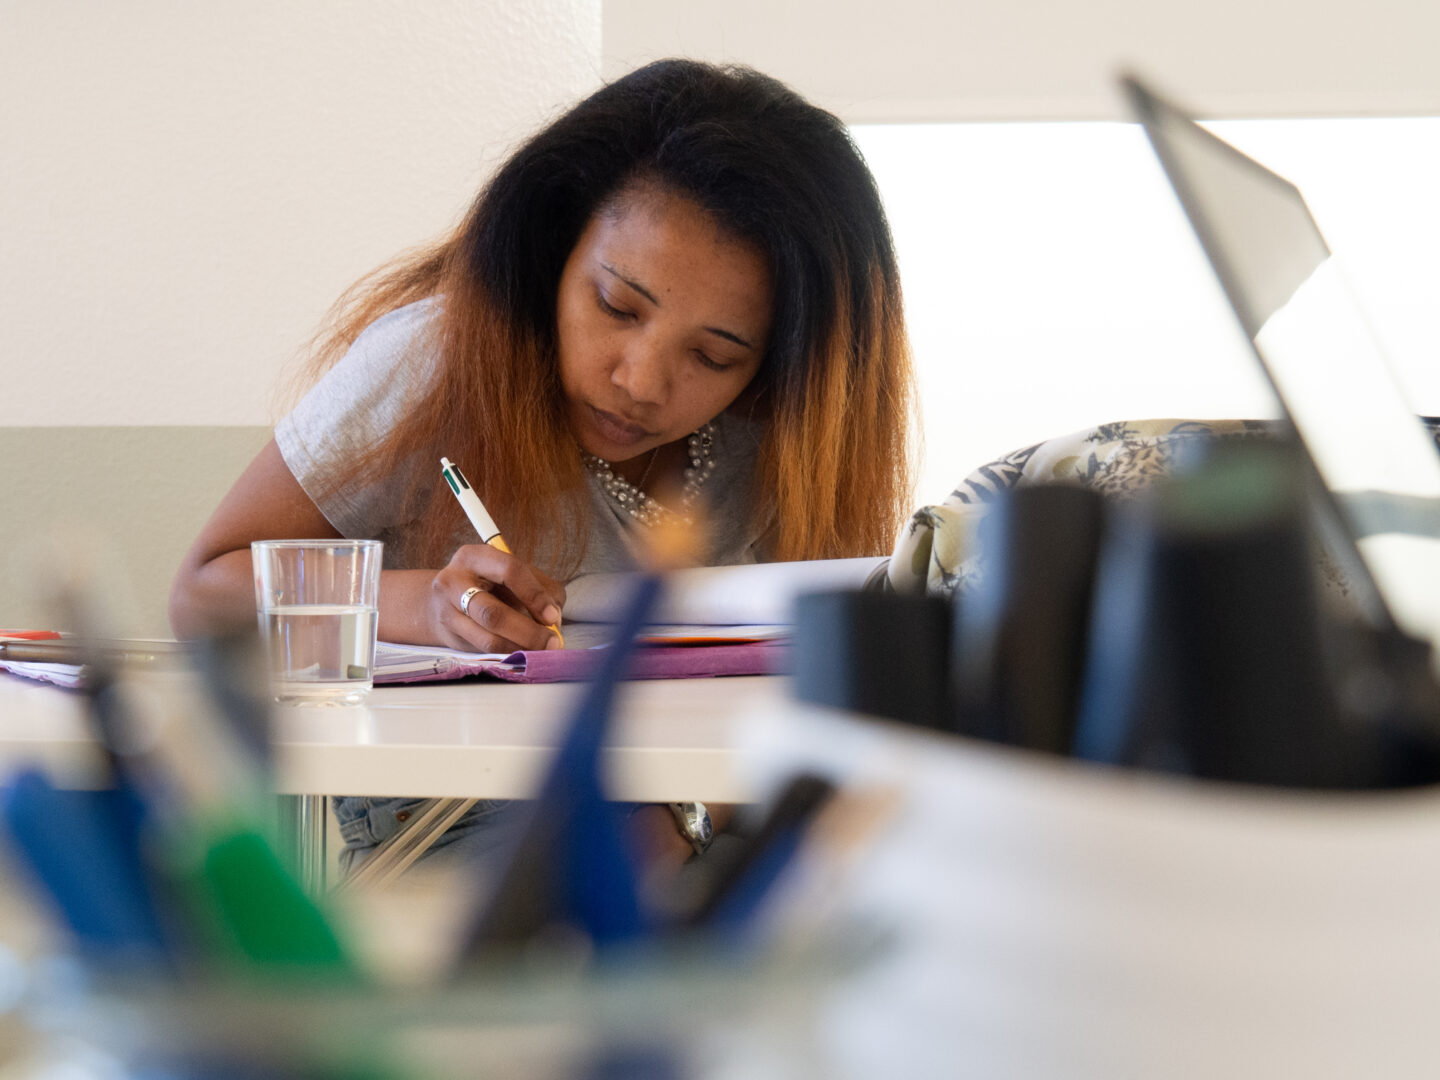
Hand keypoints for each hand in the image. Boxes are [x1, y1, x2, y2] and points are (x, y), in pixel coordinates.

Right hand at [426, 543, 564, 652]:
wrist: (441, 600)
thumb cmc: (488, 584)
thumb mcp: (512, 575)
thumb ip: (540, 588)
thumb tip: (555, 617)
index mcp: (475, 557)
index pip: (509, 571)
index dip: (534, 595)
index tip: (552, 616)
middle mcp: (454, 582)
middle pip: (492, 613)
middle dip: (528, 631)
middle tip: (552, 642)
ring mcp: (448, 612)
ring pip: (487, 638)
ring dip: (521, 648)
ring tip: (542, 651)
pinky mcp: (450, 636)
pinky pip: (484, 651)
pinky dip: (510, 654)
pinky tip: (524, 653)